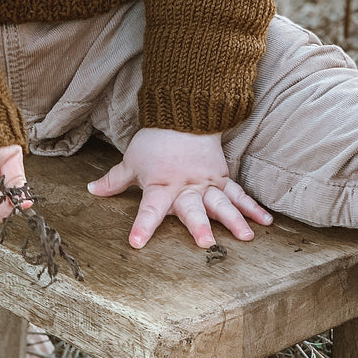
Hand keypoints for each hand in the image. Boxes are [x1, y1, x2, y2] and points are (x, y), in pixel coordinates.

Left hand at [87, 127, 271, 249]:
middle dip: (200, 225)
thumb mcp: (131, 161)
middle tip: (207, 243)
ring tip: (247, 237)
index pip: (149, 208)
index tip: (136, 242)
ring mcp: (207, 182)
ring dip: (234, 220)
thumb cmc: (155, 141)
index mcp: (161, 185)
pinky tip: (266, 222)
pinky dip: (253, 207)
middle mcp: (186, 187)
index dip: (143, 225)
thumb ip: (114, 180)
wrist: (183, 113)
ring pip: (222, 203)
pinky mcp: (222, 177)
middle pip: (193, 208)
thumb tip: (91, 191)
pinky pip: (239, 194)